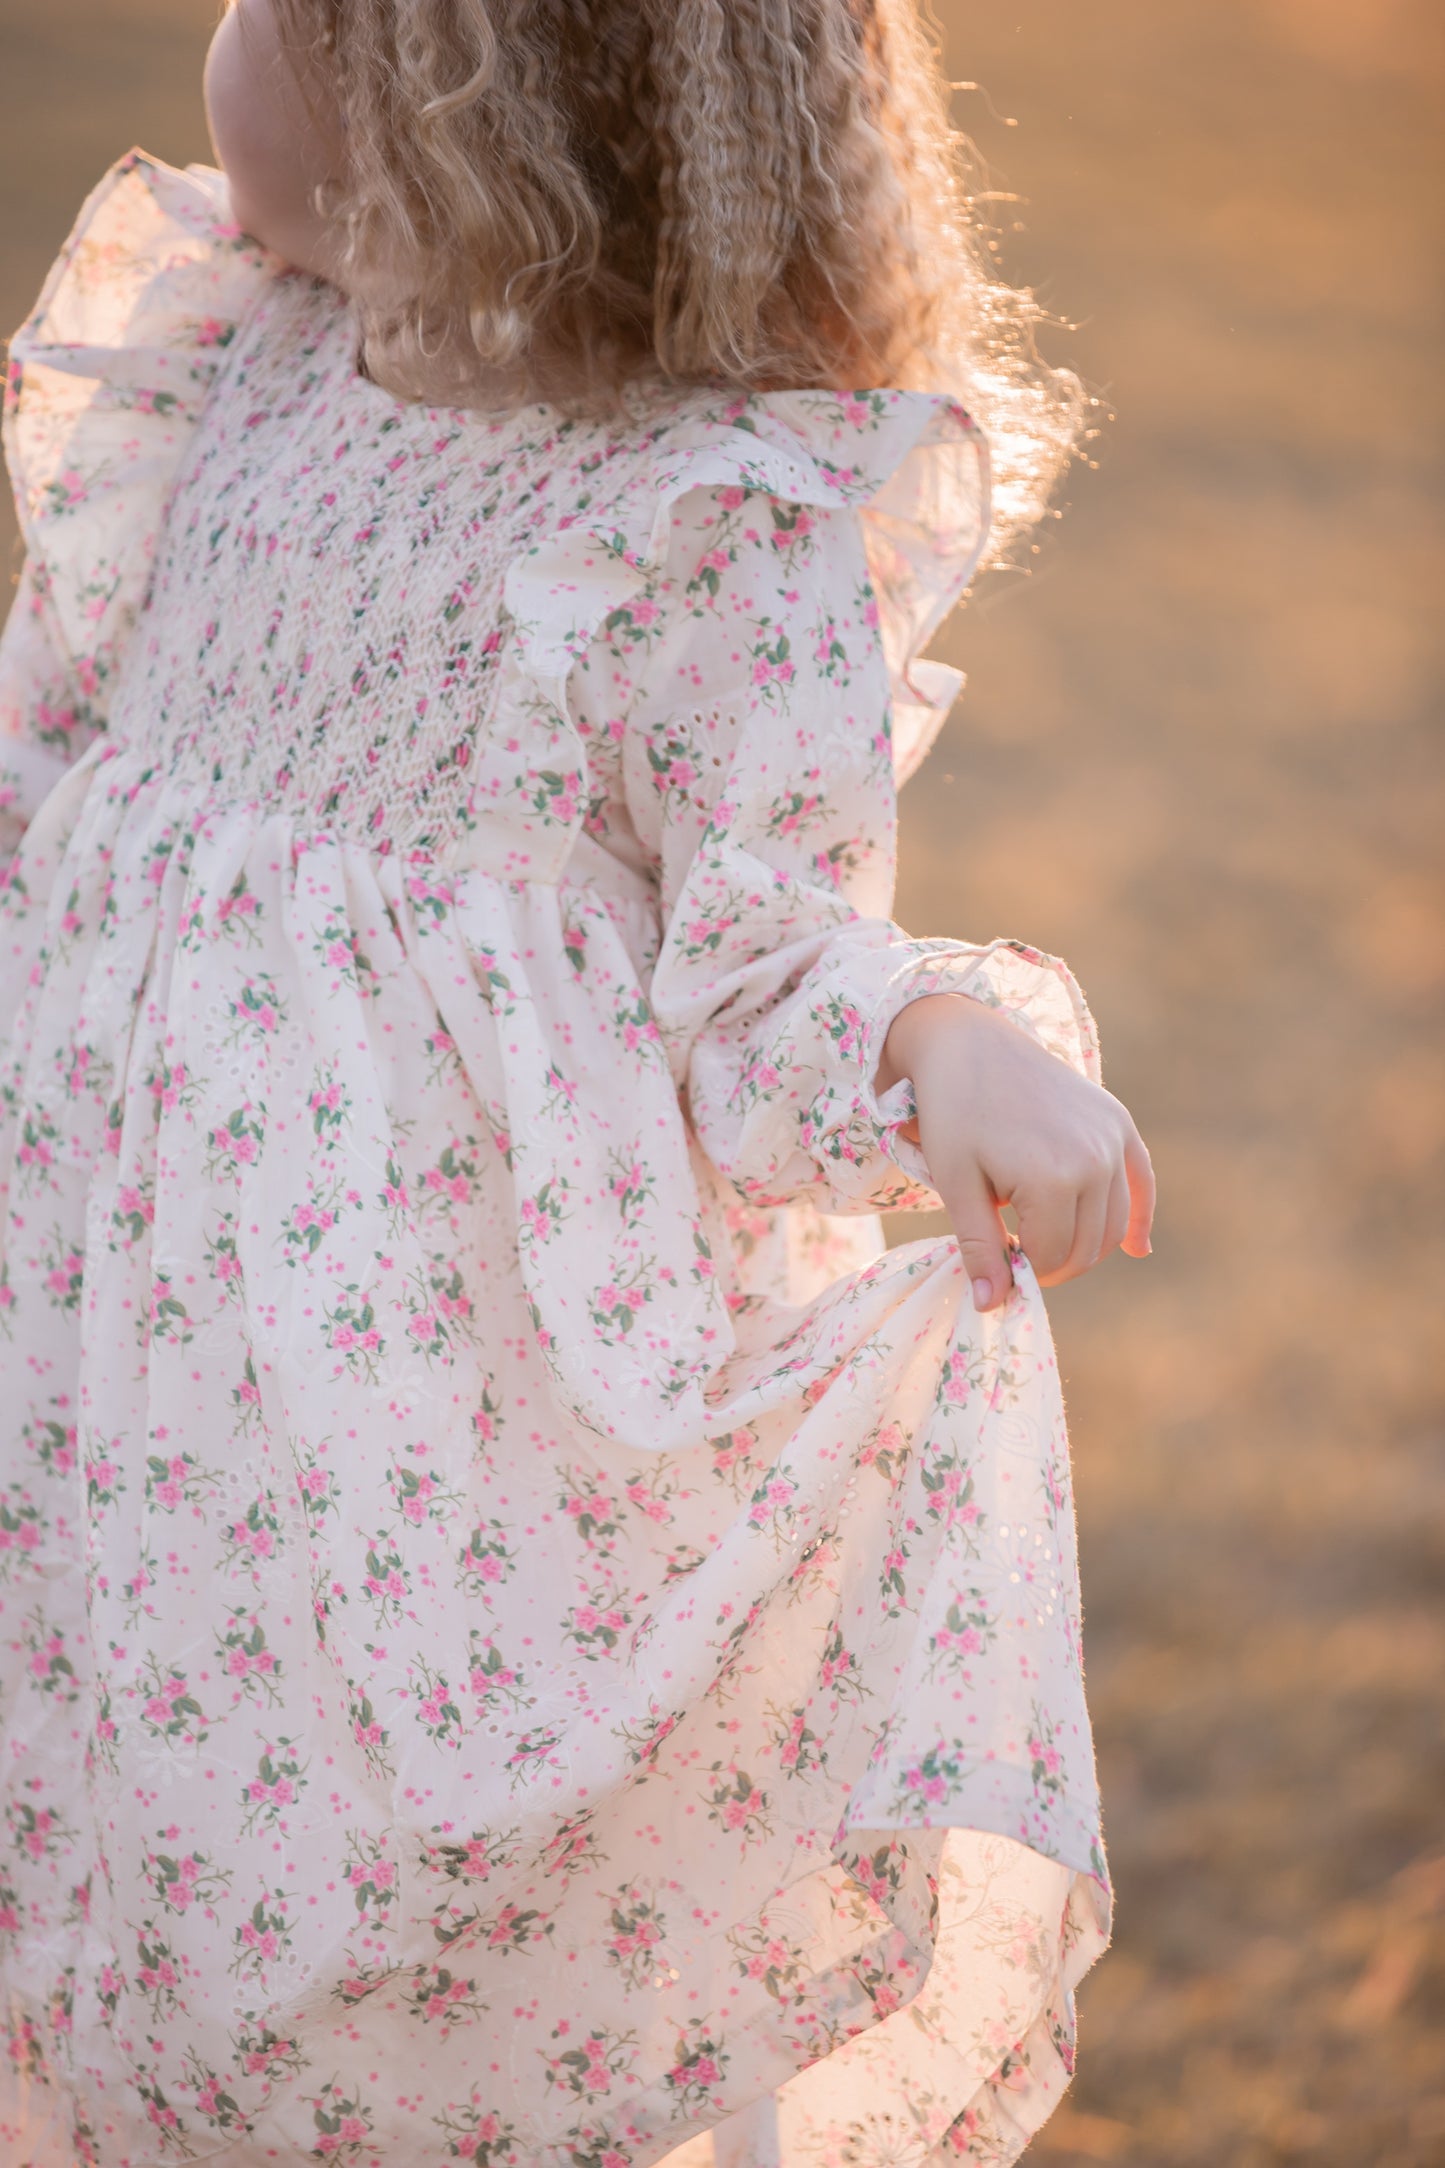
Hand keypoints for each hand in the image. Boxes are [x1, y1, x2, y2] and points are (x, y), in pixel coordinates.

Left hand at [875, 992, 1154, 1311]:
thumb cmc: (951, 1112)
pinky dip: (1138, 1217)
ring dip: (1084, 1244)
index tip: (995, 1261)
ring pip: (1113, 1223)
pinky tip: (1137, 1249)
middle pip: (1088, 1246)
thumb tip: (993, 1306)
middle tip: (1016, 1258)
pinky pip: (1141, 1182)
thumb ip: (980, 1246)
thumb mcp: (957, 1184)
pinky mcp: (1118, 1121)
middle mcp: (1096, 1160)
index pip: (1053, 1257)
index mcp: (1054, 1178)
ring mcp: (1113, 1138)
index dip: (1023, 1271)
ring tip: (1045, 1243)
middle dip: (1053, 1264)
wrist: (967, 1040)